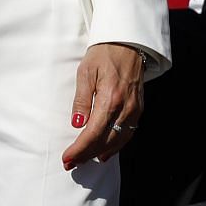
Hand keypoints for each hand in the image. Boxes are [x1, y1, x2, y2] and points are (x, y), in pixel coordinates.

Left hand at [61, 44, 142, 168]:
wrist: (128, 43)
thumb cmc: (104, 54)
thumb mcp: (85, 72)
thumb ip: (81, 100)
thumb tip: (76, 124)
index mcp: (110, 98)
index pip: (93, 133)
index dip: (79, 149)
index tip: (67, 158)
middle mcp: (125, 108)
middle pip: (105, 142)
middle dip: (86, 155)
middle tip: (70, 163)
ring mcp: (134, 110)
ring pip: (118, 142)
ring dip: (99, 153)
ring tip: (84, 160)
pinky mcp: (138, 109)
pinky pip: (128, 134)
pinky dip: (115, 146)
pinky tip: (105, 151)